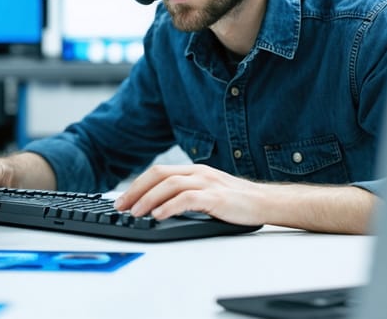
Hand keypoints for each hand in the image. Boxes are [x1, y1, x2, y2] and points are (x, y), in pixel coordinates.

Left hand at [114, 164, 265, 225]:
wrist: (265, 202)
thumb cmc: (237, 201)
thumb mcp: (208, 192)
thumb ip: (186, 194)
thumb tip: (157, 207)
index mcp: (195, 171)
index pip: (158, 172)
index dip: (137, 185)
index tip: (122, 200)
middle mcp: (199, 173)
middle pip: (159, 175)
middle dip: (136, 190)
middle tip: (121, 207)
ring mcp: (208, 183)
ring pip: (170, 185)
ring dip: (149, 199)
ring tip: (136, 213)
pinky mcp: (216, 197)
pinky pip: (187, 198)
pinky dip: (170, 206)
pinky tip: (158, 216)